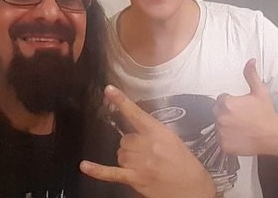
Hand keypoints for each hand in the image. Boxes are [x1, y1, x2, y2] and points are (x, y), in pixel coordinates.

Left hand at [80, 85, 215, 197]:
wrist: (193, 189)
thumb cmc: (185, 163)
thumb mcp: (173, 140)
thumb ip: (154, 133)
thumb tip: (135, 131)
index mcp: (159, 132)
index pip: (136, 114)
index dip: (121, 101)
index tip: (109, 90)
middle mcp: (149, 146)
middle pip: (124, 139)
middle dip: (132, 146)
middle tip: (147, 154)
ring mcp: (141, 164)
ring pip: (120, 154)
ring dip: (127, 158)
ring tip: (144, 165)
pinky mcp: (136, 179)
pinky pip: (112, 173)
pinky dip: (97, 170)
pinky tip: (84, 165)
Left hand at [213, 58, 277, 155]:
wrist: (274, 135)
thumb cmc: (266, 113)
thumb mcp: (260, 91)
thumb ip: (251, 75)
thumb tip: (250, 61)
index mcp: (227, 103)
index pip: (221, 99)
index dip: (231, 102)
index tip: (240, 107)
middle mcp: (221, 118)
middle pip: (217, 112)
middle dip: (227, 113)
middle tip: (241, 117)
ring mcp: (222, 133)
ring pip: (218, 126)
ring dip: (226, 125)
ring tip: (241, 127)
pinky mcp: (224, 145)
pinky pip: (221, 139)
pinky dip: (227, 138)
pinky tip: (239, 136)